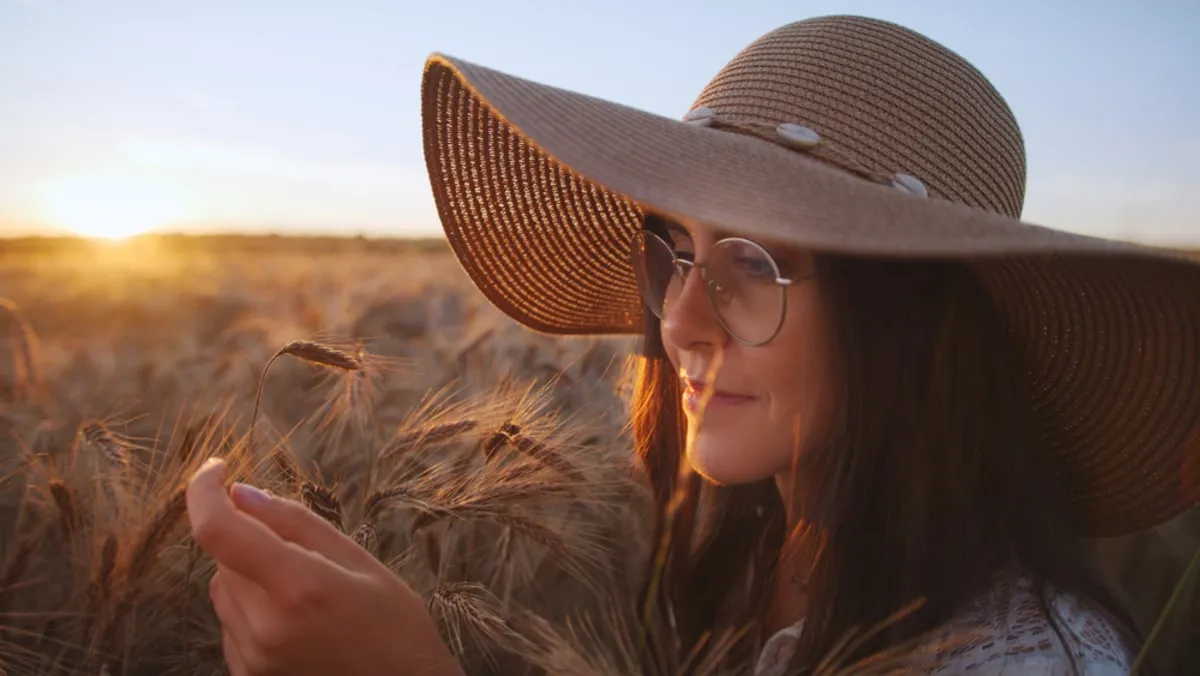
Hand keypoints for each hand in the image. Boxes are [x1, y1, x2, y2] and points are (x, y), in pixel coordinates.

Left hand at [185, 457, 463, 675]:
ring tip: (306, 598)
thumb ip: (295, 523)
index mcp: (299, 587)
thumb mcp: (358, 560)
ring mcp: (254, 659)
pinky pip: (231, 626)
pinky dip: (253, 613)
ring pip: (222, 591)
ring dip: (250, 578)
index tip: (216, 469)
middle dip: (251, 543)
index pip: (218, 532)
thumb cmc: (394, 624)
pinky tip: (297, 625)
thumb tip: (239, 492)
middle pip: (223, 560)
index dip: (203, 492)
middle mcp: (267, 627)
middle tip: (304, 558)